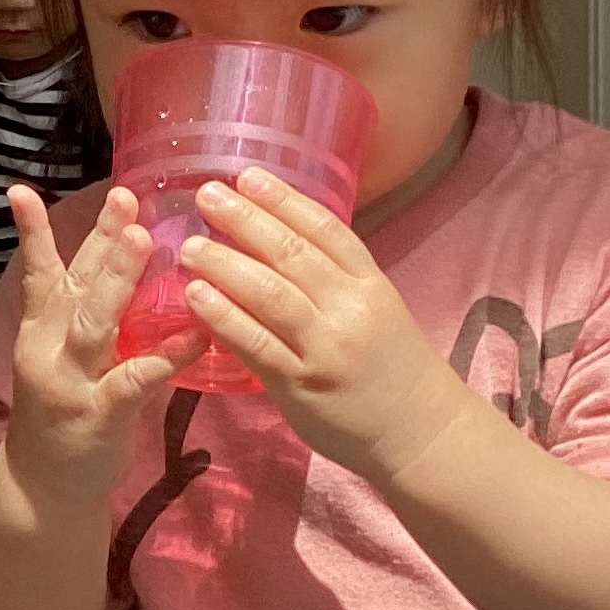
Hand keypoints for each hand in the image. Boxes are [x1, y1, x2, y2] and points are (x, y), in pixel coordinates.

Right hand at [0, 184, 185, 510]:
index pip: (39, 272)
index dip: (32, 231)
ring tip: (143, 240)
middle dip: (100, 240)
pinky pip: (134, 381)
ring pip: (95, 324)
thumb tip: (121, 254)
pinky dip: (165, 358)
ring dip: (118, 280)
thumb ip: (87, 311)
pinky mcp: (99, 416)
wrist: (45, 486)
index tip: (20, 189)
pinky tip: (196, 337)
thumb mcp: (61, 356)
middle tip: (124, 198)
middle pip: (76, 285)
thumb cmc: (65, 412)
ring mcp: (72, 383)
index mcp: (43, 330)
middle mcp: (51, 349)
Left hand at [179, 171, 470, 481]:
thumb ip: (335, 280)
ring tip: (190, 247)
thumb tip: (276, 243)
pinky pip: (257, 345)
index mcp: (370, 284)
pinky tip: (196, 297)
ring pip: (271, 294)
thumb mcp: (377, 310)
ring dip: (225, 265)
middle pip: (293, 253)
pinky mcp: (302, 384)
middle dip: (246, 220)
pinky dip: (224, 318)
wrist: (420, 432)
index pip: (326, 229)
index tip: (248, 176)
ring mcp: (325, 347)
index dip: (285, 200)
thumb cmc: (391, 369)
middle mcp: (349, 309)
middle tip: (206, 195)